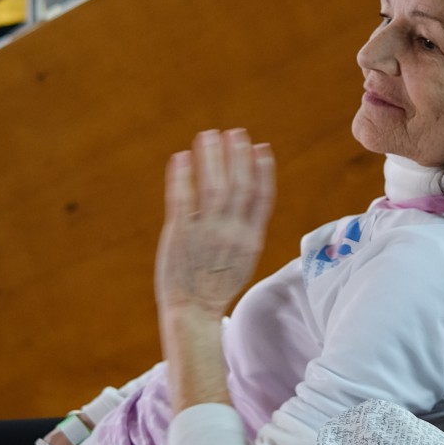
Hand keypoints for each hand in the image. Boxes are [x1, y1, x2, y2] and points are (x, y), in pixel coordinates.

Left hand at [155, 129, 275, 317]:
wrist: (193, 312)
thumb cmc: (217, 284)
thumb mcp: (244, 258)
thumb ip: (247, 228)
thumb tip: (247, 196)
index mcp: (251, 239)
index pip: (262, 197)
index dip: (263, 169)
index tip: (261, 147)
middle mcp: (232, 233)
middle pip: (239, 186)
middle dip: (238, 156)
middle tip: (235, 132)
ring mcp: (206, 233)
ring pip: (213, 186)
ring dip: (212, 157)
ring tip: (207, 135)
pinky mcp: (180, 234)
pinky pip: (182, 199)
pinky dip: (183, 175)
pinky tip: (181, 157)